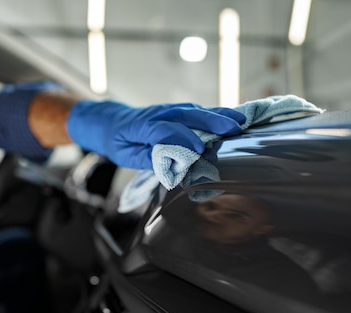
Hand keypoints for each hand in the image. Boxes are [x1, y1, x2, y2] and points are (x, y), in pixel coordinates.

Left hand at [67, 101, 245, 169]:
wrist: (109, 121)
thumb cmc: (118, 141)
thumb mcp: (126, 155)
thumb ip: (149, 158)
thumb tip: (172, 164)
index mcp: (141, 126)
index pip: (164, 130)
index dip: (182, 139)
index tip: (200, 150)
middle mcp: (157, 114)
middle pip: (186, 114)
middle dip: (211, 120)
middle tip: (233, 128)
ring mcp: (168, 110)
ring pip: (195, 110)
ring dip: (218, 114)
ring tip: (240, 122)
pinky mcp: (175, 112)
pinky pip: (196, 112)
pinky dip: (214, 114)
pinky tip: (232, 119)